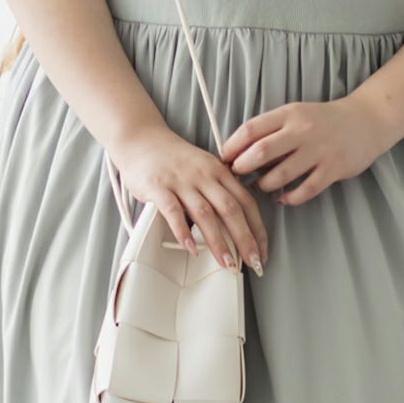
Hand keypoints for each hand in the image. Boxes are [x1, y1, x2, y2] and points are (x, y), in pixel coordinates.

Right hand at [106, 124, 267, 275]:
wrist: (141, 139)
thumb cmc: (173, 158)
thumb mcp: (204, 167)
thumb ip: (220, 189)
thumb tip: (237, 223)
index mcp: (219, 171)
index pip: (246, 202)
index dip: (258, 229)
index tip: (262, 251)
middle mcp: (203, 175)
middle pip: (230, 209)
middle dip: (245, 240)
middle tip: (253, 263)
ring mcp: (180, 181)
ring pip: (205, 214)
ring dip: (218, 242)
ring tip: (226, 263)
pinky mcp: (158, 187)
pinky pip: (173, 211)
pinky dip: (182, 232)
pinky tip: (190, 248)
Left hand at [218, 95, 392, 206]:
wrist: (365, 121)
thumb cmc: (321, 120)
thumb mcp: (294, 114)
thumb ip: (269, 129)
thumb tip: (237, 150)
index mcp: (289, 114)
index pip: (251, 129)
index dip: (232, 145)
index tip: (223, 157)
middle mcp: (302, 131)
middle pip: (261, 152)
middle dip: (242, 167)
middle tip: (236, 174)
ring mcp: (319, 151)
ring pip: (281, 175)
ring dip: (264, 185)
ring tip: (259, 186)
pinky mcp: (333, 169)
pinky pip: (305, 190)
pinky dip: (289, 197)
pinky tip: (282, 198)